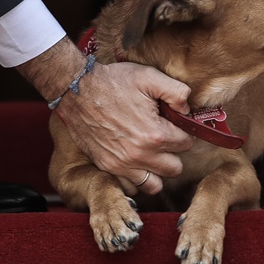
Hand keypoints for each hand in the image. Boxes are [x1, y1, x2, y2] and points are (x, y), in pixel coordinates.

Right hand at [20, 39, 194, 196]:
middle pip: (174, 168)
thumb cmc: (112, 81)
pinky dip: (136, 178)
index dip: (182, 131)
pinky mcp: (107, 167)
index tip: (173, 124)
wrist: (76, 89)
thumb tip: (187, 109)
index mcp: (155, 134)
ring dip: (156, 171)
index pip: (186, 144)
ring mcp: (122, 164)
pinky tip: (134, 161)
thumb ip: (176, 91)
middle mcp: (140, 155)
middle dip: (173, 153)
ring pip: (154, 185)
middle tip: (163, 138)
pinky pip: (131, 187)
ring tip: (151, 154)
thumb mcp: (148, 76)